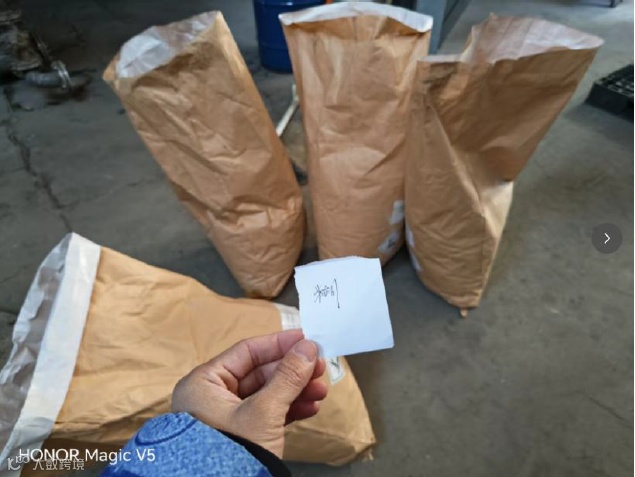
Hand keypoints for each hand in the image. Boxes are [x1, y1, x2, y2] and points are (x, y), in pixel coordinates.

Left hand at [171, 329, 327, 456]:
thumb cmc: (230, 454)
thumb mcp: (264, 411)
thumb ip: (288, 377)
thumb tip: (307, 348)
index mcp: (204, 383)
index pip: (246, 351)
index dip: (279, 344)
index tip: (305, 339)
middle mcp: (211, 397)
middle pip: (260, 372)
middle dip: (293, 371)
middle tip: (318, 366)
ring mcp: (226, 417)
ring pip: (267, 393)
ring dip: (296, 390)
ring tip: (320, 391)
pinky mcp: (240, 435)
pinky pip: (267, 413)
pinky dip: (289, 409)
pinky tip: (310, 407)